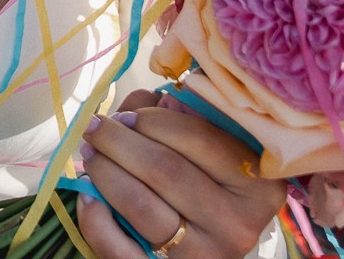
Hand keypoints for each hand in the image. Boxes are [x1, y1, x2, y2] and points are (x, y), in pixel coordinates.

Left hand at [80, 91, 281, 258]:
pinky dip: (94, 218)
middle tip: (95, 129)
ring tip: (90, 154)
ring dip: (103, 170)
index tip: (125, 114)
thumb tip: (147, 100)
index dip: (152, 119)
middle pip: (164, 168)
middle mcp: (237, 224)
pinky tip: (87, 194)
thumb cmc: (202, 186)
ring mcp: (203, 256)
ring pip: (139, 204)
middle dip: (117, 140)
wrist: (202, 253)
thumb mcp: (206, 152)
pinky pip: (119, 248)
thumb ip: (179, 118)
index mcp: (257, 185)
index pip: (199, 137)